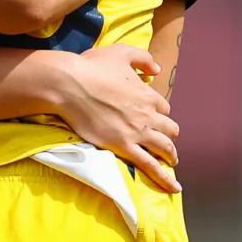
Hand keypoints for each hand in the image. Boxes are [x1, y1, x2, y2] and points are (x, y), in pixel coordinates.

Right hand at [45, 44, 181, 192]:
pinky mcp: (123, 146)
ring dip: (171, 156)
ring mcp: (137, 132)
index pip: (163, 107)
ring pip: (165, 149)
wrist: (68, 84)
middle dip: (168, 135)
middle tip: (163, 141)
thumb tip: (157, 70)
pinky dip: (165, 179)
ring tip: (171, 163)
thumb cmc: (90, 67)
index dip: (158, 112)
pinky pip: (151, 166)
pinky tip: (174, 188)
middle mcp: (148, 115)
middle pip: (170, 129)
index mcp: (148, 94)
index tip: (150, 115)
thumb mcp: (120, 52)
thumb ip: (142, 59)